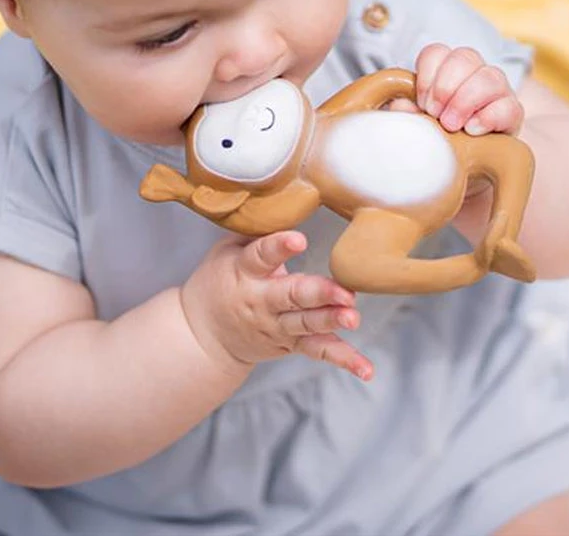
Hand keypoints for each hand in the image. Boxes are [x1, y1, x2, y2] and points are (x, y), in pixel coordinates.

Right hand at [181, 231, 373, 380]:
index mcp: (244, 272)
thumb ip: (255, 232)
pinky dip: (344, 359)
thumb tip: (286, 200)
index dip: (279, 247)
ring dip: (332, 321)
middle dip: (319, 294)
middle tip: (344, 293)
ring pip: (307, 325)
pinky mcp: (290, 344)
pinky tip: (366, 368)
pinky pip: (318, 350)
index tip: (299, 239)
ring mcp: (277, 326)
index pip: (261, 256)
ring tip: (354, 317)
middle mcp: (262, 302)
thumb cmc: (219, 280)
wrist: (202, 336)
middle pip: (292, 297)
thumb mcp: (225, 251)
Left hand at [388, 43, 523, 135]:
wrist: (471, 161)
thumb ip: (409, 113)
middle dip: (445, 86)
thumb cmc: (442, 135)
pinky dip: (487, 118)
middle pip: (465, 56)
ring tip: (450, 125)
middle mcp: (476, 72)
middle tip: (434, 113)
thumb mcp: (421, 123)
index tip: (421, 102)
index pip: (437, 52)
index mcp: (449, 68)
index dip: (426, 74)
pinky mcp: (513, 112)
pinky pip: (508, 106)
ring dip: (465, 101)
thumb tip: (399, 106)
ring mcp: (498, 89)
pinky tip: (471, 131)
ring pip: (490, 77)